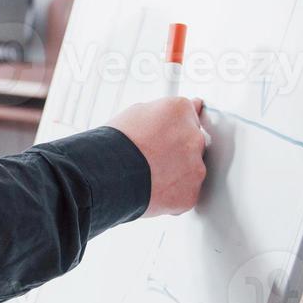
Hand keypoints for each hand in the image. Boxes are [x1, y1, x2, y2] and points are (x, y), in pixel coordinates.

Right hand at [109, 97, 208, 216]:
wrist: (106, 175)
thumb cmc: (115, 144)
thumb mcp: (136, 113)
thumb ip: (164, 112)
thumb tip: (182, 108)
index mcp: (181, 112)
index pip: (189, 116)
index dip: (171, 128)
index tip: (161, 136)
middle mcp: (194, 137)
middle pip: (192, 143)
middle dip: (176, 150)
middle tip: (150, 157)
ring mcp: (196, 167)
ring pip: (190, 170)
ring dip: (175, 173)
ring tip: (147, 175)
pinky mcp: (191, 193)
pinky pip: (185, 194)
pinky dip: (172, 194)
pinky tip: (152, 190)